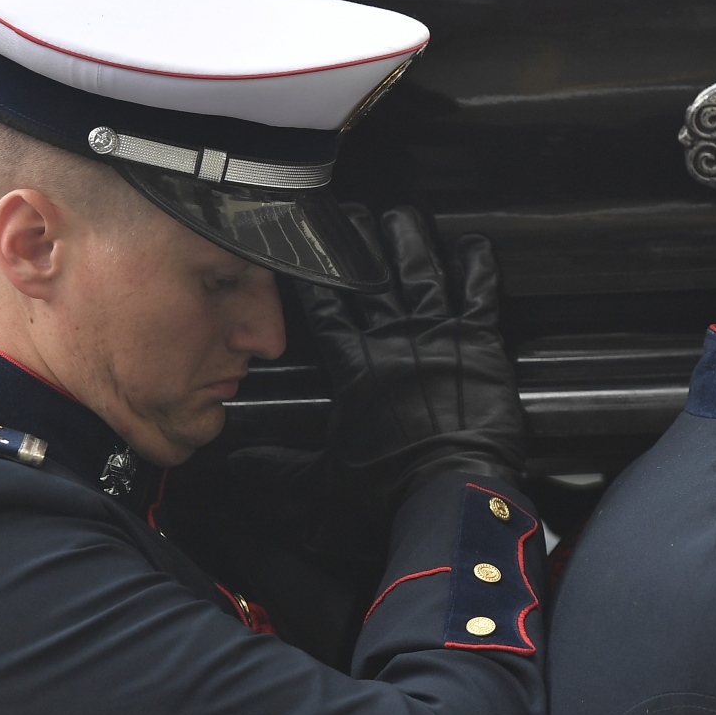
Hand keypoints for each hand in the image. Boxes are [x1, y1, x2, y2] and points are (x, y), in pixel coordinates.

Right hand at [293, 207, 526, 512]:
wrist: (448, 499)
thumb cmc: (385, 498)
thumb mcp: (314, 488)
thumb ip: (273, 468)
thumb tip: (234, 462)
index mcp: (354, 368)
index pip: (326, 306)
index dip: (316, 275)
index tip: (306, 248)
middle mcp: (393, 341)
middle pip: (372, 276)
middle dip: (359, 242)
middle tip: (353, 215)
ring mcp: (439, 337)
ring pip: (422, 271)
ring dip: (411, 240)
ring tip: (402, 216)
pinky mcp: (481, 344)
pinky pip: (481, 292)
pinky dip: (479, 267)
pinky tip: (474, 246)